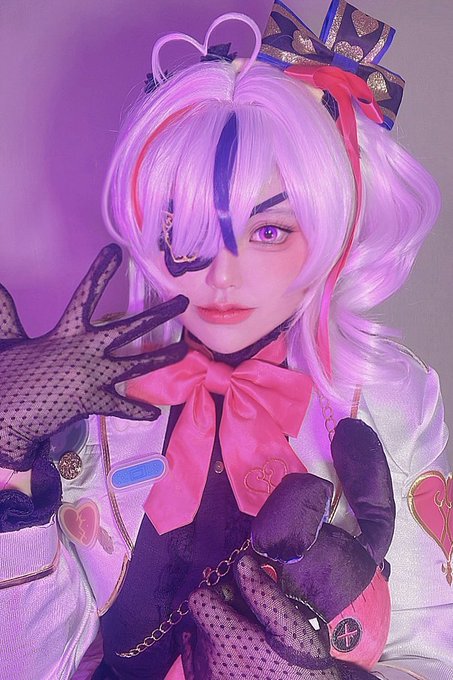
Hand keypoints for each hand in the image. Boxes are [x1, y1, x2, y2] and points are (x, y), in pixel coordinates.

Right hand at [0, 244, 187, 469]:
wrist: (5, 414)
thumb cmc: (8, 375)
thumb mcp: (7, 339)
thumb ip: (6, 312)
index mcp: (66, 332)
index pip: (86, 295)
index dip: (100, 273)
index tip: (115, 252)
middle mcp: (87, 350)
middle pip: (129, 327)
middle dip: (158, 314)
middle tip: (181, 302)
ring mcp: (94, 376)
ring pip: (137, 363)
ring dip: (162, 357)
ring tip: (184, 351)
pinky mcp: (94, 401)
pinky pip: (120, 406)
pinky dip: (136, 411)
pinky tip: (154, 414)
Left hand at [185, 554, 373, 679]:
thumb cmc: (302, 666)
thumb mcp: (290, 627)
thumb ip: (262, 592)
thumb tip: (242, 562)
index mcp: (226, 639)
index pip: (199, 599)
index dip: (219, 592)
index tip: (241, 597)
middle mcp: (208, 659)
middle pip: (202, 617)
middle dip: (225, 611)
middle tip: (252, 620)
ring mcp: (206, 678)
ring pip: (201, 638)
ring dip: (220, 633)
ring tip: (250, 642)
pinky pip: (195, 661)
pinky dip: (210, 652)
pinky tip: (232, 653)